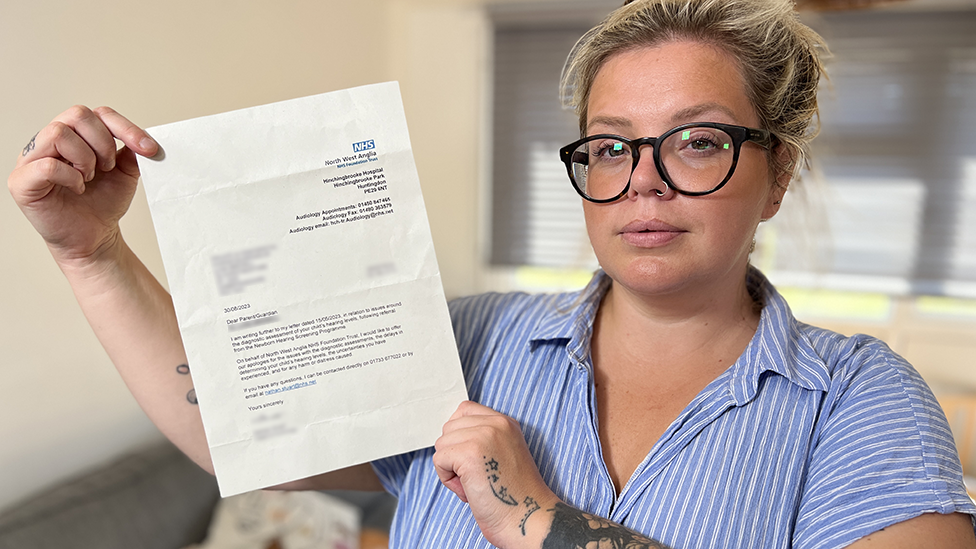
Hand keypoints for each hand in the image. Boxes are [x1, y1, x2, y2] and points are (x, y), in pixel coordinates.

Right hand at [8, 105, 157, 266]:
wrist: (94, 237)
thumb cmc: (102, 204)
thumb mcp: (125, 173)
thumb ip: (132, 151)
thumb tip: (143, 138)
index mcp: (73, 135)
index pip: (97, 114)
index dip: (125, 127)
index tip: (148, 149)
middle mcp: (49, 142)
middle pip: (76, 114)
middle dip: (102, 142)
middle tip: (108, 168)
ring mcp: (31, 159)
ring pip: (58, 133)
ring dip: (85, 157)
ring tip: (89, 178)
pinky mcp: (22, 181)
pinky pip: (46, 165)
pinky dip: (70, 176)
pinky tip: (78, 188)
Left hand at [433, 401, 558, 546]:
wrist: (527, 518)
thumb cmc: (513, 496)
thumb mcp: (503, 453)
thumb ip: (482, 438)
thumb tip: (449, 437)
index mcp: (505, 422)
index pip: (464, 410)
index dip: (460, 435)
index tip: (473, 459)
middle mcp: (496, 424)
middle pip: (449, 428)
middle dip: (454, 453)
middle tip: (477, 476)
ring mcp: (483, 436)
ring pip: (442, 444)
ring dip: (451, 468)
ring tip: (475, 484)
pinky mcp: (470, 453)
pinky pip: (439, 460)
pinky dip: (448, 479)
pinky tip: (469, 490)